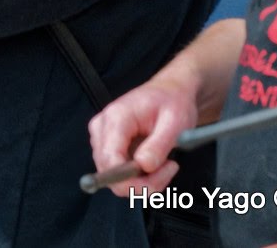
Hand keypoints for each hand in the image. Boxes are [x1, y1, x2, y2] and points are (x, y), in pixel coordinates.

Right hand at [87, 70, 197, 196]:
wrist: (169, 92)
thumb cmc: (173, 102)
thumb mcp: (175, 122)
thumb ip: (158, 144)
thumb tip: (144, 166)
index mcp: (116, 119)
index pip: (110, 160)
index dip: (131, 180)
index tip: (160, 177)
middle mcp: (101, 129)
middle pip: (110, 174)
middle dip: (141, 182)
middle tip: (169, 170)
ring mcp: (102, 138)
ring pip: (114, 178)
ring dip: (142, 181)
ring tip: (164, 165)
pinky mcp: (107, 146)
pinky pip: (118, 174)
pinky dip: (139, 178)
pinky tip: (155, 166)